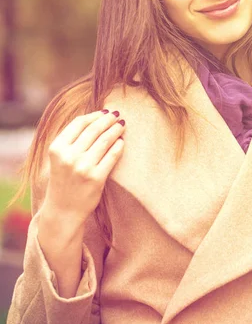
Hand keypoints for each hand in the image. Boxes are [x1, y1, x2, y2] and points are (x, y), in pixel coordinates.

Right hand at [43, 109, 125, 226]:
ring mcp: (83, 167)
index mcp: (57, 148)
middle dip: (108, 120)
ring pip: (105, 140)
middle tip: (117, 115)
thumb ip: (71, 140)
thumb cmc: (64, 180)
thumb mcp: (59, 158)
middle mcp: (69, 156)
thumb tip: (95, 118)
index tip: (104, 112)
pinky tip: (121, 142)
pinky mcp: (96, 178)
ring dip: (116, 130)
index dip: (94, 115)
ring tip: (122, 125)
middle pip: (94, 130)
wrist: (63, 211)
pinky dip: (119, 146)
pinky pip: (112, 156)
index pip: (79, 123)